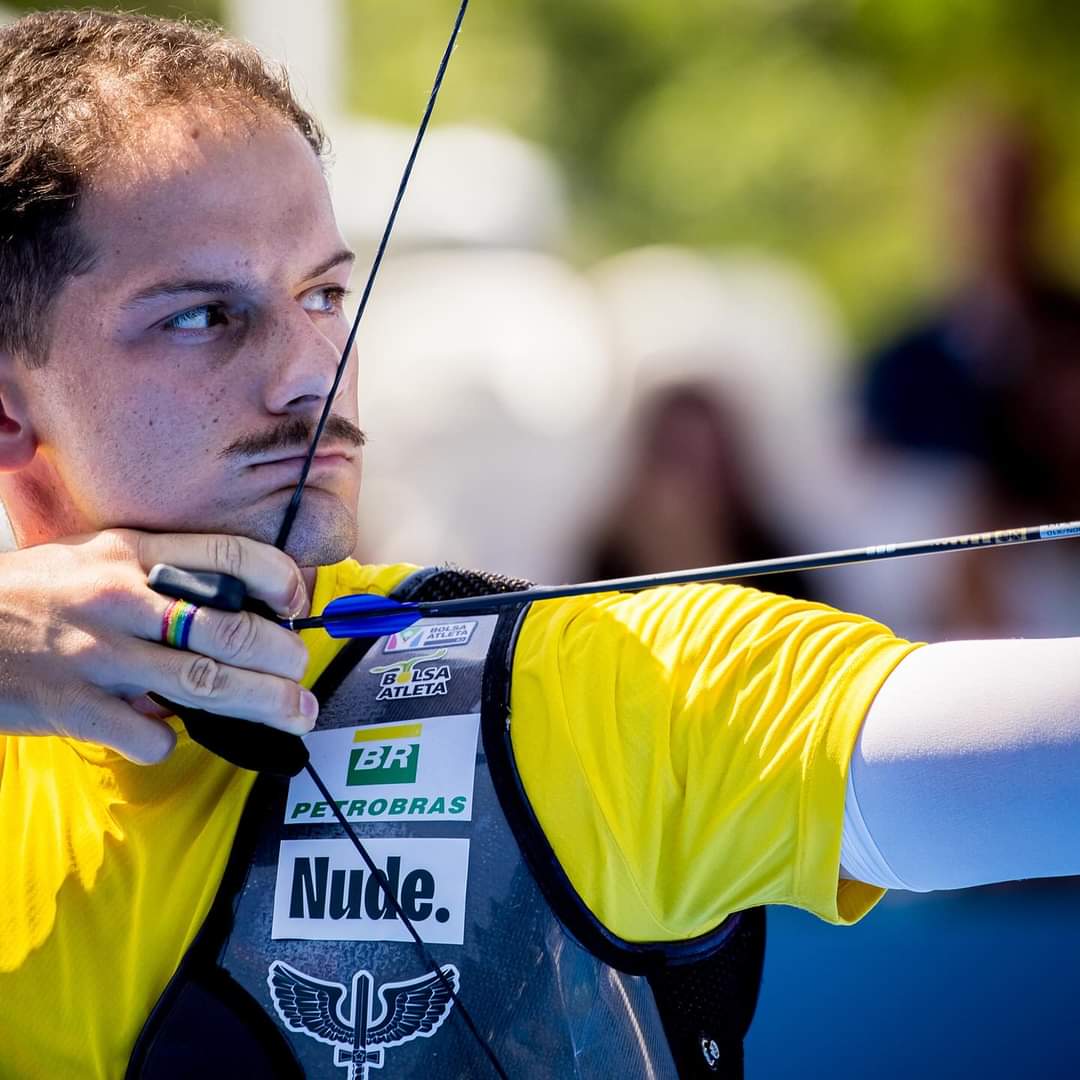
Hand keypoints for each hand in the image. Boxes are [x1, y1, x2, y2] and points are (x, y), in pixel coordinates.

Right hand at [0, 530, 314, 763]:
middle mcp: (121, 598)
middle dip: (284, 655)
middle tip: (302, 672)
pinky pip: (148, 733)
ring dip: (262, 702)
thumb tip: (227, 609)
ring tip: (295, 712)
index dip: (280, 579)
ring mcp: (98, 654)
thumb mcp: (92, 558)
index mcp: (131, 552)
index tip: (297, 603)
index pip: (229, 555)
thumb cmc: (31, 594)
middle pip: (231, 628)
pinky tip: (167, 734)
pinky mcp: (74, 706)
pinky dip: (168, 740)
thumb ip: (156, 575)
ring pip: (206, 681)